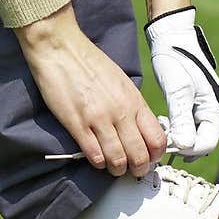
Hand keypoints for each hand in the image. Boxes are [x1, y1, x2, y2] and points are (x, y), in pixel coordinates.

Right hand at [13, 2, 167, 177]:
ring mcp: (98, 119)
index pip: (157, 139)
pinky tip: (96, 158)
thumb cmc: (89, 62)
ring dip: (116, 169)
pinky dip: (97, 162)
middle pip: (139, 155)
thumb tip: (140, 129)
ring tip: (113, 167)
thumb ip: (132, 105)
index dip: (155, 155)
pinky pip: (93, 154)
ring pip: (117, 160)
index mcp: (134, 100)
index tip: (149, 158)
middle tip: (132, 171)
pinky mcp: (76, 123)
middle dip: (137, 169)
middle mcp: (120, 112)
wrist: (60, 48)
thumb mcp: (121, 81)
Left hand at [144, 6, 218, 158]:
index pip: (208, 142)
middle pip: (201, 140)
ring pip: (191, 134)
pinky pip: (185, 124)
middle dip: (183, 145)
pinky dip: (175, 128)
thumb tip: (184, 145)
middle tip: (163, 140)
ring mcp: (200, 106)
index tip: (170, 147)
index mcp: (213, 106)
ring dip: (177, 137)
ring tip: (162, 130)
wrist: (169, 35)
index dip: (189, 149)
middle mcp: (210, 108)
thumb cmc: (175, 57)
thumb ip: (182, 118)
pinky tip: (162, 123)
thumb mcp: (178, 89)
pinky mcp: (189, 102)